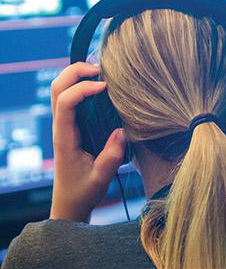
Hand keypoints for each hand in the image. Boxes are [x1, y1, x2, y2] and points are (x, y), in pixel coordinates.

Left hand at [49, 62, 125, 222]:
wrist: (70, 202)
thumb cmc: (84, 190)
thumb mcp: (101, 178)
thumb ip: (111, 156)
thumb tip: (121, 131)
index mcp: (65, 137)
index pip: (66, 102)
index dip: (84, 89)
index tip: (106, 88)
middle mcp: (60, 126)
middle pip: (57, 86)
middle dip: (76, 71)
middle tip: (101, 70)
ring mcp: (63, 123)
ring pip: (60, 87)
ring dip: (77, 74)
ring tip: (101, 73)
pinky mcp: (70, 124)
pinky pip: (69, 96)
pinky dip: (81, 83)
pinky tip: (100, 86)